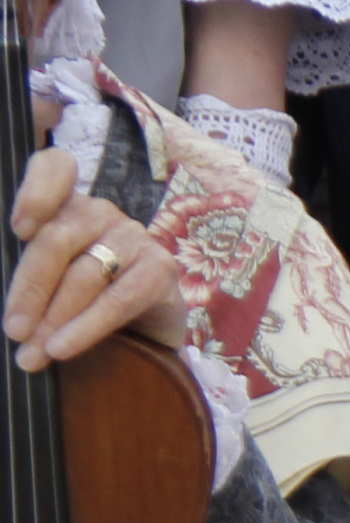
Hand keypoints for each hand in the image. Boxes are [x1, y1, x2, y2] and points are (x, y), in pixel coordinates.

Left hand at [4, 151, 187, 372]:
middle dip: (31, 291)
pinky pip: (118, 299)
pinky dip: (87, 327)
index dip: (35, 192)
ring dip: (55, 320)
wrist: (142, 333)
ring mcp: (134, 236)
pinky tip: (64, 348)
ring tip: (34, 355)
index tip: (19, 231)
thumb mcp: (45, 282)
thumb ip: (25, 276)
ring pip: (85, 275)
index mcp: (65, 205)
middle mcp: (101, 213)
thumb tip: (7, 313)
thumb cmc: (80, 303)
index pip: (55, 167)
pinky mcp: (161, 268)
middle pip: (57, 240)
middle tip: (15, 331)